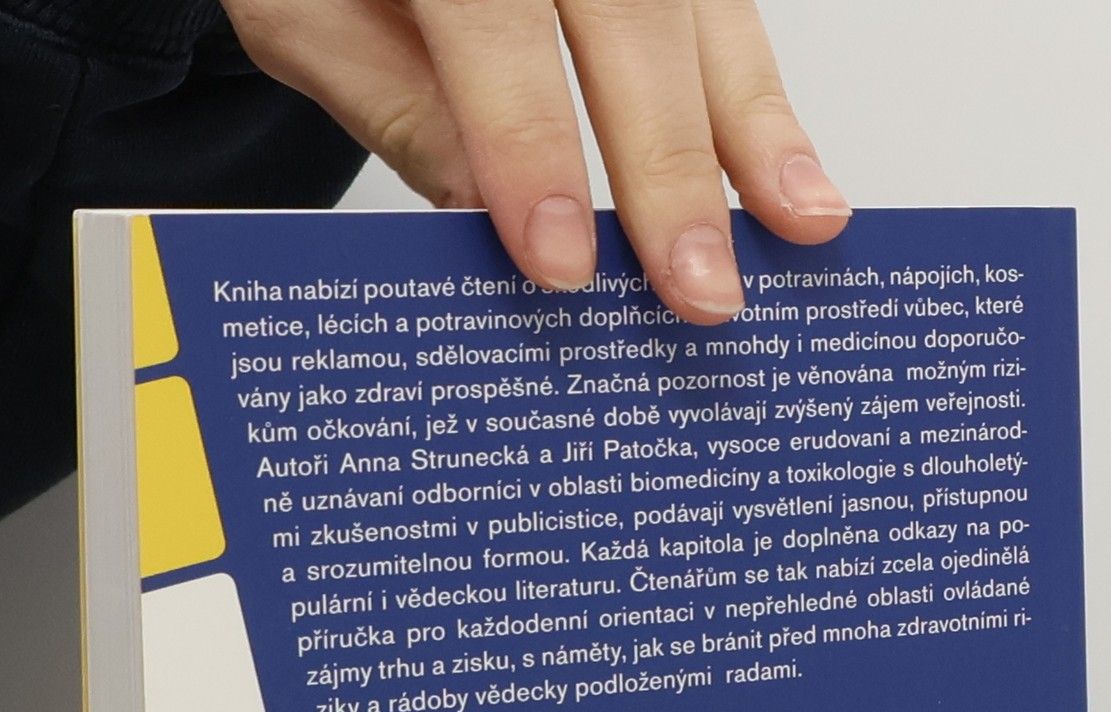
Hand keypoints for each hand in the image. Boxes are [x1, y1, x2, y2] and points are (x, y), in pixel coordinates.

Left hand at [219, 0, 850, 324]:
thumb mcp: (311, 21)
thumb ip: (400, 106)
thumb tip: (489, 217)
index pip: (494, 23)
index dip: (529, 143)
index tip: (558, 262)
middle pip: (629, 20)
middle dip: (667, 166)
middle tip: (695, 287)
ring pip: (698, 15)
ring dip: (755, 131)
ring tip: (799, 224)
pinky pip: (725, 18)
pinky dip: (762, 105)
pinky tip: (796, 181)